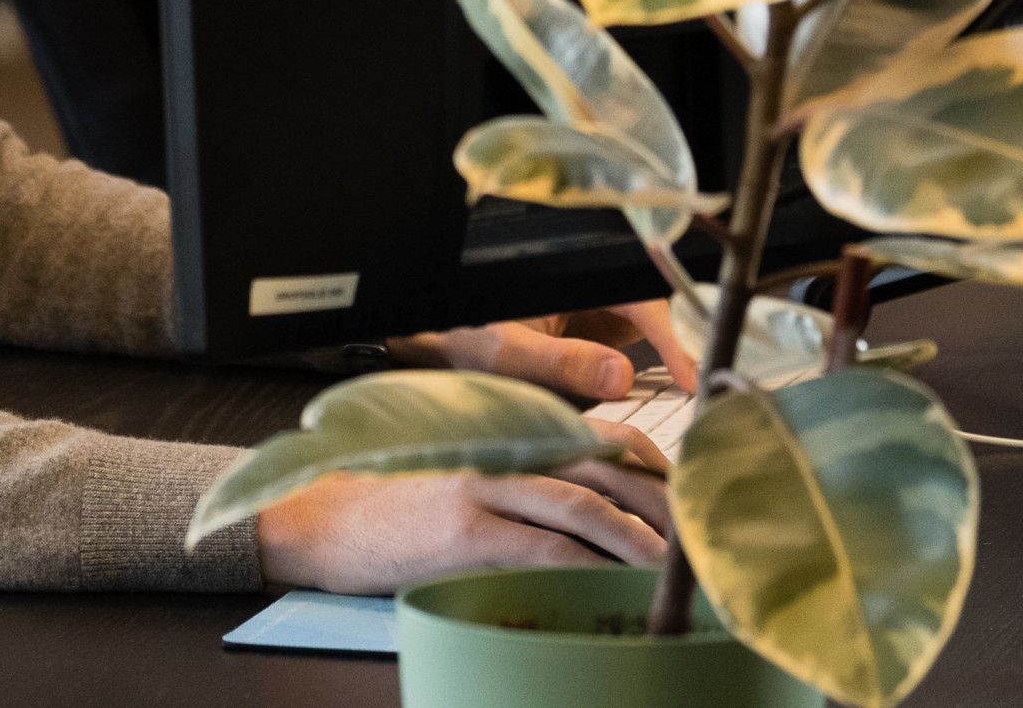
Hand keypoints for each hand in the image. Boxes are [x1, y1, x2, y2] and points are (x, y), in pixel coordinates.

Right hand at [251, 446, 671, 592]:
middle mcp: (504, 452)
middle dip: (661, 504)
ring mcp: (486, 487)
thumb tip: (596, 522)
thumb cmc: (398, 511)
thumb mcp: (470, 483)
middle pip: (606, 465)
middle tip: (699, 540)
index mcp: (510, 439)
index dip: (655, 469)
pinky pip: (543, 546)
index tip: (690, 502)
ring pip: (583, 503)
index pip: (603, 439)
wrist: (323, 521)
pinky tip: (613, 583)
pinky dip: (586, 565)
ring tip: (673, 568)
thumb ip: (525, 489)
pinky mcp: (466, 529)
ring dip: (636, 537)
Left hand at [387, 306, 696, 403]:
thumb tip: (622, 377)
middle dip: (677, 352)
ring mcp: (594, 308)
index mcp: (578, 275)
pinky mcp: (592, 331)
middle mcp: (592, 285)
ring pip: (645, 331)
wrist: (435, 336)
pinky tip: (650, 404)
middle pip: (652, 313)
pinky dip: (644, 373)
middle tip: (697, 399)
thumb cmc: (463, 333)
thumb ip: (563, 363)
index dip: (673, 341)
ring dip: (664, 363)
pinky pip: (629, 347)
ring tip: (682, 406)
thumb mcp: (510, 352)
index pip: (643, 302)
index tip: (691, 380)